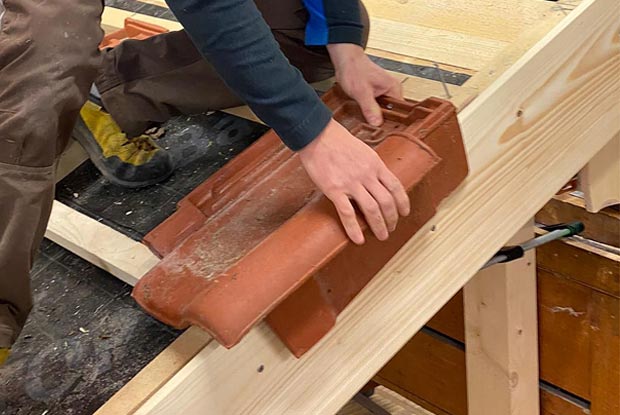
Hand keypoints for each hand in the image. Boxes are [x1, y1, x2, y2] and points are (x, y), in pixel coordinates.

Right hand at [299, 119, 409, 243]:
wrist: (317, 135)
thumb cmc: (338, 141)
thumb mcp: (363, 150)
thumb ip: (372, 167)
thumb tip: (378, 181)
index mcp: (375, 164)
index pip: (396, 187)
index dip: (403, 203)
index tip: (404, 213)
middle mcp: (367, 174)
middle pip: (387, 201)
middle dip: (392, 219)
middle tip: (391, 229)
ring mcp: (351, 183)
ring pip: (372, 209)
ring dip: (379, 226)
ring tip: (381, 236)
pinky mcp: (334, 189)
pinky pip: (347, 213)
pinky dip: (354, 228)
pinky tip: (358, 239)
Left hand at [327, 43, 402, 125]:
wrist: (345, 60)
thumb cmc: (354, 69)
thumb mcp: (361, 91)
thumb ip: (369, 108)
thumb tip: (377, 123)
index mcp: (394, 89)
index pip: (399, 112)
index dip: (391, 122)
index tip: (382, 131)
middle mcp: (392, 91)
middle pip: (391, 114)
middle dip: (382, 121)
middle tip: (372, 129)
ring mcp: (384, 94)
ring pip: (383, 112)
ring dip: (375, 117)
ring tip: (367, 123)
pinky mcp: (376, 96)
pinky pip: (376, 108)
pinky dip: (370, 113)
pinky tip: (364, 117)